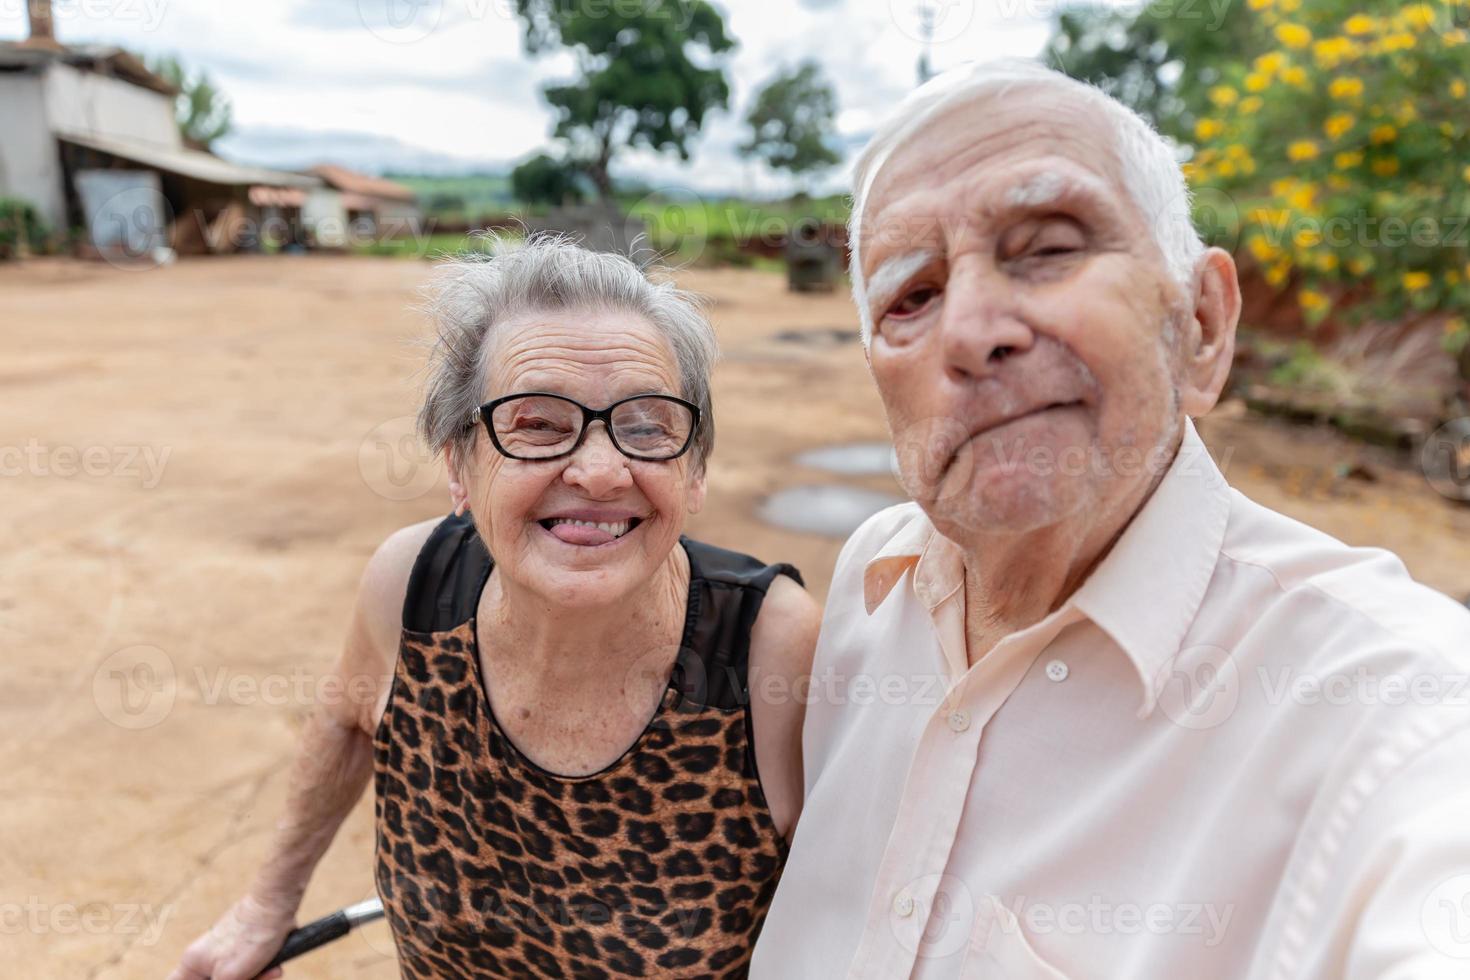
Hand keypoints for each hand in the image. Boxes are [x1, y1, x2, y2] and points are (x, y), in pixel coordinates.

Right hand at [168, 893, 296, 979]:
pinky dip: (261, 971)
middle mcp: (204, 958)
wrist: (276, 906)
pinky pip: (249, 969)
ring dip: (255, 979)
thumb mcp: (228, 977)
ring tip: (269, 972)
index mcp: (191, 963)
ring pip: (236, 979)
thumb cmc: (249, 939)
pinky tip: (274, 967)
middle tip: (252, 978)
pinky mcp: (243, 948)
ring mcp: (224, 952)